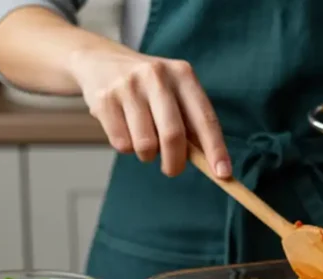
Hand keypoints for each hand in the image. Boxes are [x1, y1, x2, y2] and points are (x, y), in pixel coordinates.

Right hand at [67, 47, 230, 177]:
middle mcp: (157, 76)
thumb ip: (191, 123)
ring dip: (147, 155)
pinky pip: (122, 144)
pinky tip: (125, 130)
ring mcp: (128, 86)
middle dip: (175, 163)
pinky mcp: (104, 100)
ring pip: (145, 145)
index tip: (223, 175)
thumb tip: (212, 164)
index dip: (216, 149)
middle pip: (173, 136)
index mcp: (182, 74)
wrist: (99, 60)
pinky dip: (127, 148)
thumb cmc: (148, 87)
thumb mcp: (174, 92)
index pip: (205, 118)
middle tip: (172, 170)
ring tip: (144, 141)